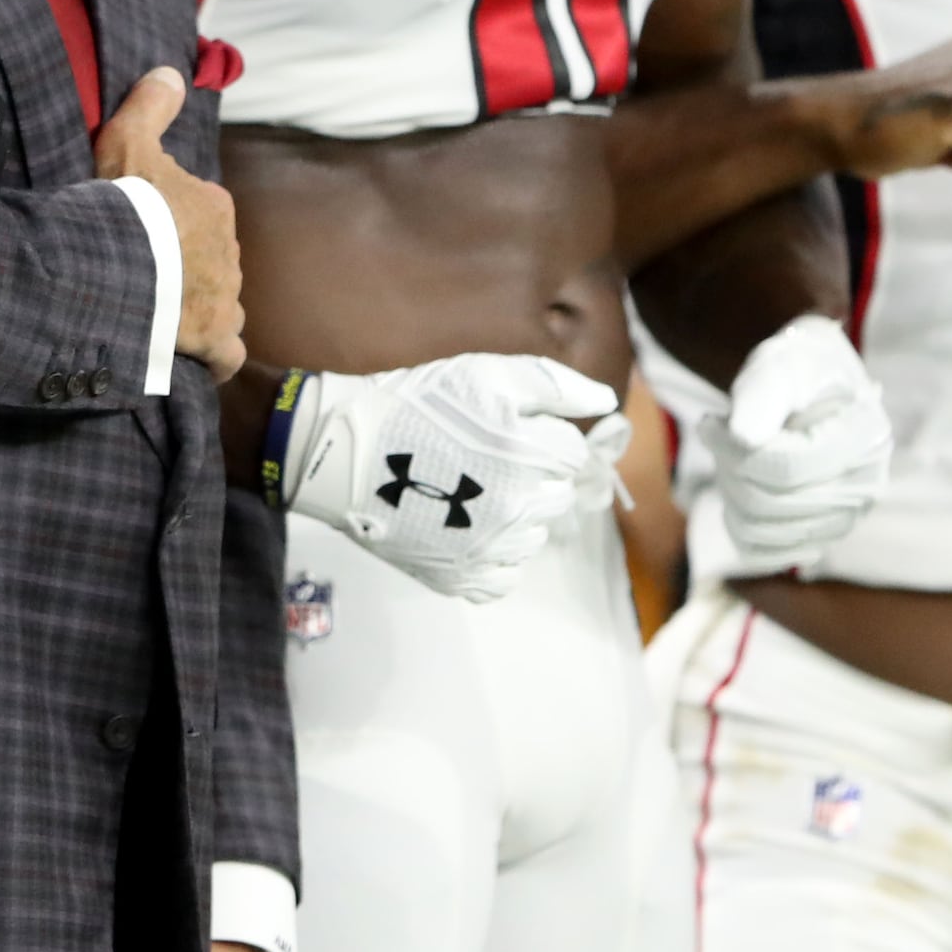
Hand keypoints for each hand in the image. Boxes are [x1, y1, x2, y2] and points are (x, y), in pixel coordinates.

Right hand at [98, 69, 242, 380]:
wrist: (123, 266)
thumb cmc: (124, 204)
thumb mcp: (128, 140)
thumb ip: (149, 106)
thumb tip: (171, 72)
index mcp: (213, 206)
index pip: (202, 216)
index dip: (173, 226)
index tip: (143, 236)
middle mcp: (230, 253)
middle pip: (211, 262)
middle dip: (187, 271)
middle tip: (145, 279)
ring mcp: (227, 299)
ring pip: (221, 304)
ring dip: (200, 311)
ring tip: (162, 319)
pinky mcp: (218, 339)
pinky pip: (226, 354)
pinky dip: (213, 358)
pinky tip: (191, 359)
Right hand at [270, 354, 615, 600]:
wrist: (343, 452)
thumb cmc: (414, 404)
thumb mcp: (483, 373)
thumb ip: (553, 384)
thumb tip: (607, 401)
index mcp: (526, 454)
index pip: (572, 453)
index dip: (541, 435)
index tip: (505, 429)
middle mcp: (516, 507)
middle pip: (558, 496)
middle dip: (534, 475)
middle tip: (485, 458)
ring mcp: (488, 548)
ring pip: (534, 538)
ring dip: (516, 516)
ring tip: (470, 491)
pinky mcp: (460, 577)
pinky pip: (504, 578)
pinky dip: (493, 556)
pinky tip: (464, 529)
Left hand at [706, 315, 890, 565]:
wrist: (814, 389)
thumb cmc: (798, 372)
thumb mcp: (781, 364)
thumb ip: (763, 393)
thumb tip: (744, 436)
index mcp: (867, 438)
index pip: (789, 467)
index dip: (736, 449)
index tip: (711, 422)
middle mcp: (867, 486)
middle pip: (772, 501)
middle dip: (729, 465)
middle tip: (716, 433)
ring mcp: (847, 519)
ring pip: (761, 528)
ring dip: (729, 489)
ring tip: (730, 454)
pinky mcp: (821, 539)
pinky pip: (762, 551)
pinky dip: (737, 521)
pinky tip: (739, 486)